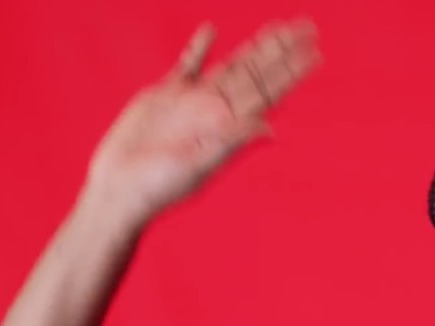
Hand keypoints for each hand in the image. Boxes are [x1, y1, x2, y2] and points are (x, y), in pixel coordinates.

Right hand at [83, 19, 319, 225]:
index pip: (269, 91)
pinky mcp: (164, 96)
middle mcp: (216, 110)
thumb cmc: (159, 186)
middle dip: (282, 50)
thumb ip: (232, 140)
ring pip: (231, 65)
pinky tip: (212, 30)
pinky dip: (199, 48)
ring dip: (254, 46)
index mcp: (229, 125)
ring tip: (277, 28)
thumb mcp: (200, 164)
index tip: (314, 53)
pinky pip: (187, 65)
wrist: (120, 188)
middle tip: (307, 28)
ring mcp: (192, 101)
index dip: (291, 71)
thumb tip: (270, 127)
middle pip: (257, 72)